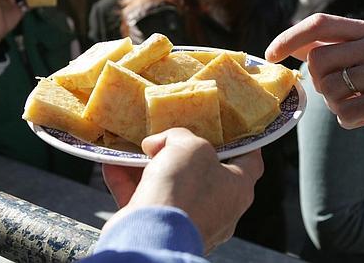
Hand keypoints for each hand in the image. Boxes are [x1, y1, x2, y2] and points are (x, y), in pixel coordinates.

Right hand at [102, 128, 263, 252]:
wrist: (151, 235)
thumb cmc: (183, 189)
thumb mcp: (189, 146)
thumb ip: (179, 136)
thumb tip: (158, 144)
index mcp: (238, 188)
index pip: (251, 161)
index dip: (244, 142)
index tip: (233, 128)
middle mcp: (219, 209)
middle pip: (205, 172)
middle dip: (183, 153)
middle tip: (169, 136)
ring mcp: (190, 221)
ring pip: (172, 187)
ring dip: (151, 167)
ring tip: (136, 148)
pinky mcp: (161, 230)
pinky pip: (147, 201)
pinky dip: (129, 184)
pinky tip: (112, 165)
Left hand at [265, 13, 363, 148]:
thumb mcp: (358, 59)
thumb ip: (325, 49)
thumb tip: (283, 47)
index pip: (320, 23)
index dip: (289, 37)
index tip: (269, 56)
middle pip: (318, 60)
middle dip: (320, 83)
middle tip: (340, 92)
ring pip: (331, 89)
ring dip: (335, 105)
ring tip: (355, 104)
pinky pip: (347, 112)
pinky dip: (348, 120)